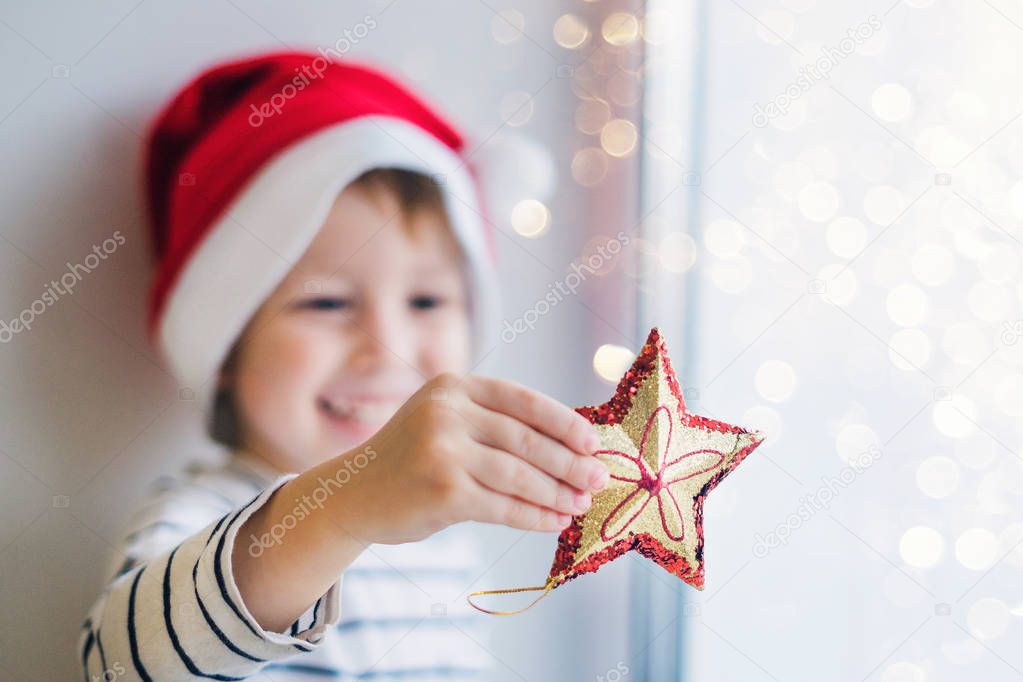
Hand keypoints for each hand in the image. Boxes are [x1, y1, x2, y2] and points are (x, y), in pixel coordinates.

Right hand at [335, 373, 609, 543]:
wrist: (353, 494)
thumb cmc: (411, 458)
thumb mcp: (445, 421)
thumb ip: (494, 425)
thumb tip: (570, 447)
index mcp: (453, 386)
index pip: (523, 400)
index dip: (564, 422)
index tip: (593, 442)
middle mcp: (446, 412)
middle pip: (526, 439)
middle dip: (569, 462)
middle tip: (598, 479)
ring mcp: (442, 451)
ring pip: (519, 474)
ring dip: (557, 493)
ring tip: (580, 504)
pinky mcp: (442, 492)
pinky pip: (502, 506)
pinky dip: (534, 516)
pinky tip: (554, 522)